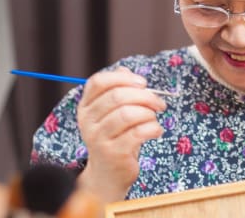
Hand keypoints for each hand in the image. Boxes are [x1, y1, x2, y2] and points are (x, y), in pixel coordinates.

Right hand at [75, 69, 166, 201]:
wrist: (108, 174)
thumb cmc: (115, 137)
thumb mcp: (112, 113)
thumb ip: (118, 90)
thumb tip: (125, 70)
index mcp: (86, 107)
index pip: (98, 82)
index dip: (123, 78)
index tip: (143, 83)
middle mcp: (87, 121)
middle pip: (117, 96)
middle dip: (145, 96)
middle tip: (159, 103)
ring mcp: (98, 138)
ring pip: (128, 114)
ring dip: (149, 113)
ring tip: (154, 119)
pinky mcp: (113, 153)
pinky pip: (138, 133)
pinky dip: (153, 128)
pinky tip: (156, 131)